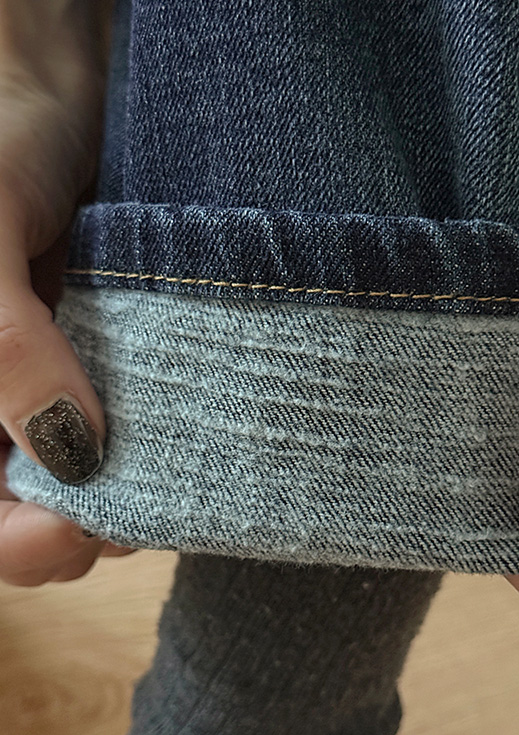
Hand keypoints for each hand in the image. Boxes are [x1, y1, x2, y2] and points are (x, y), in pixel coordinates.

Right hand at [0, 4, 134, 586]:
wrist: (49, 93)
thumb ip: (3, 346)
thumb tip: (70, 451)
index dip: (12, 539)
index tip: (69, 531)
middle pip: (24, 515)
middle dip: (79, 527)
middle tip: (136, 509)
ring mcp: (44, 394)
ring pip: (83, 487)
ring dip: (127, 495)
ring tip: (168, 466)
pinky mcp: (99, 375)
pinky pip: (127, 437)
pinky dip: (155, 450)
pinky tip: (181, 432)